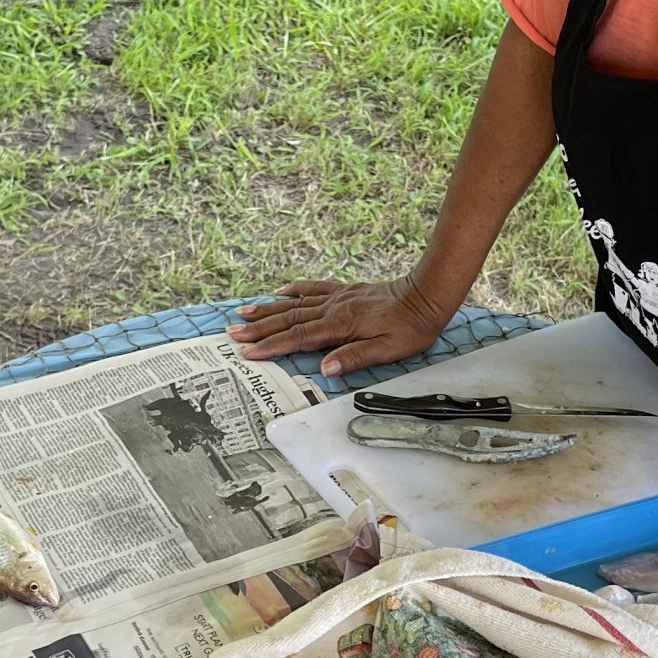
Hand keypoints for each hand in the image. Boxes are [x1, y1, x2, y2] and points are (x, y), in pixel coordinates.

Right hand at [228, 275, 453, 377]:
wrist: (425, 296)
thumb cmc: (409, 327)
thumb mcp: (387, 350)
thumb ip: (354, 357)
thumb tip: (325, 368)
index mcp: (341, 324)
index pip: (298, 338)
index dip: (271, 346)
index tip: (249, 352)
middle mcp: (334, 308)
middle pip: (289, 319)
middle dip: (259, 328)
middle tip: (232, 334)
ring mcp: (337, 297)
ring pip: (295, 303)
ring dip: (268, 309)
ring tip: (243, 313)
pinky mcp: (344, 291)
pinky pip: (313, 289)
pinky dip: (293, 291)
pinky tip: (279, 292)